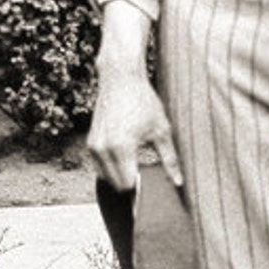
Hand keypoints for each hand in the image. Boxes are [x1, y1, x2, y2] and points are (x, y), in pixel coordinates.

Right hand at [87, 69, 181, 192]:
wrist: (120, 78)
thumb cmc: (144, 101)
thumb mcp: (161, 129)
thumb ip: (170, 159)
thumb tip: (178, 182)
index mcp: (122, 147)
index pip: (128, 185)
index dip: (140, 190)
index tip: (151, 190)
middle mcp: (103, 149)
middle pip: (116, 185)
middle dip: (131, 186)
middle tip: (146, 179)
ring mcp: (94, 146)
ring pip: (106, 178)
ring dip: (119, 178)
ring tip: (136, 167)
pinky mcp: (90, 142)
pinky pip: (99, 167)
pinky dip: (111, 169)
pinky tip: (126, 159)